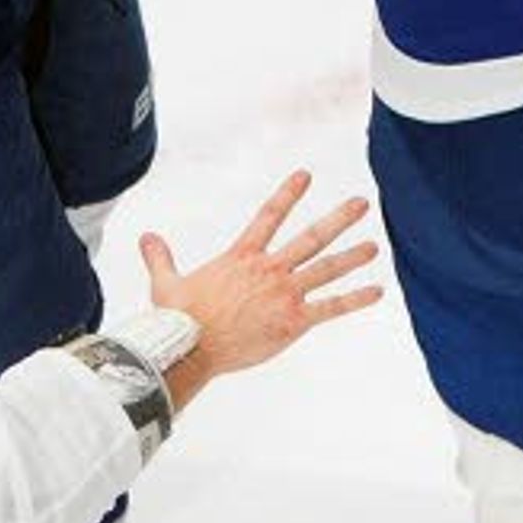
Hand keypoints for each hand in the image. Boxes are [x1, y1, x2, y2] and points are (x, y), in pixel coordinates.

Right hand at [137, 170, 382, 399]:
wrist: (190, 347)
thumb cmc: (177, 319)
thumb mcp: (165, 282)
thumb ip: (160, 257)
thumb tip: (146, 237)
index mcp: (241, 257)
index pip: (269, 215)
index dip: (289, 194)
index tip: (306, 175)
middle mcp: (269, 269)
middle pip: (311, 237)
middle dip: (339, 219)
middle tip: (362, 204)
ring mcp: (284, 293)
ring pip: (327, 268)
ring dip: (353, 256)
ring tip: (374, 246)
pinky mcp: (294, 321)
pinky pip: (331, 307)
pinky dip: (355, 299)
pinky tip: (377, 291)